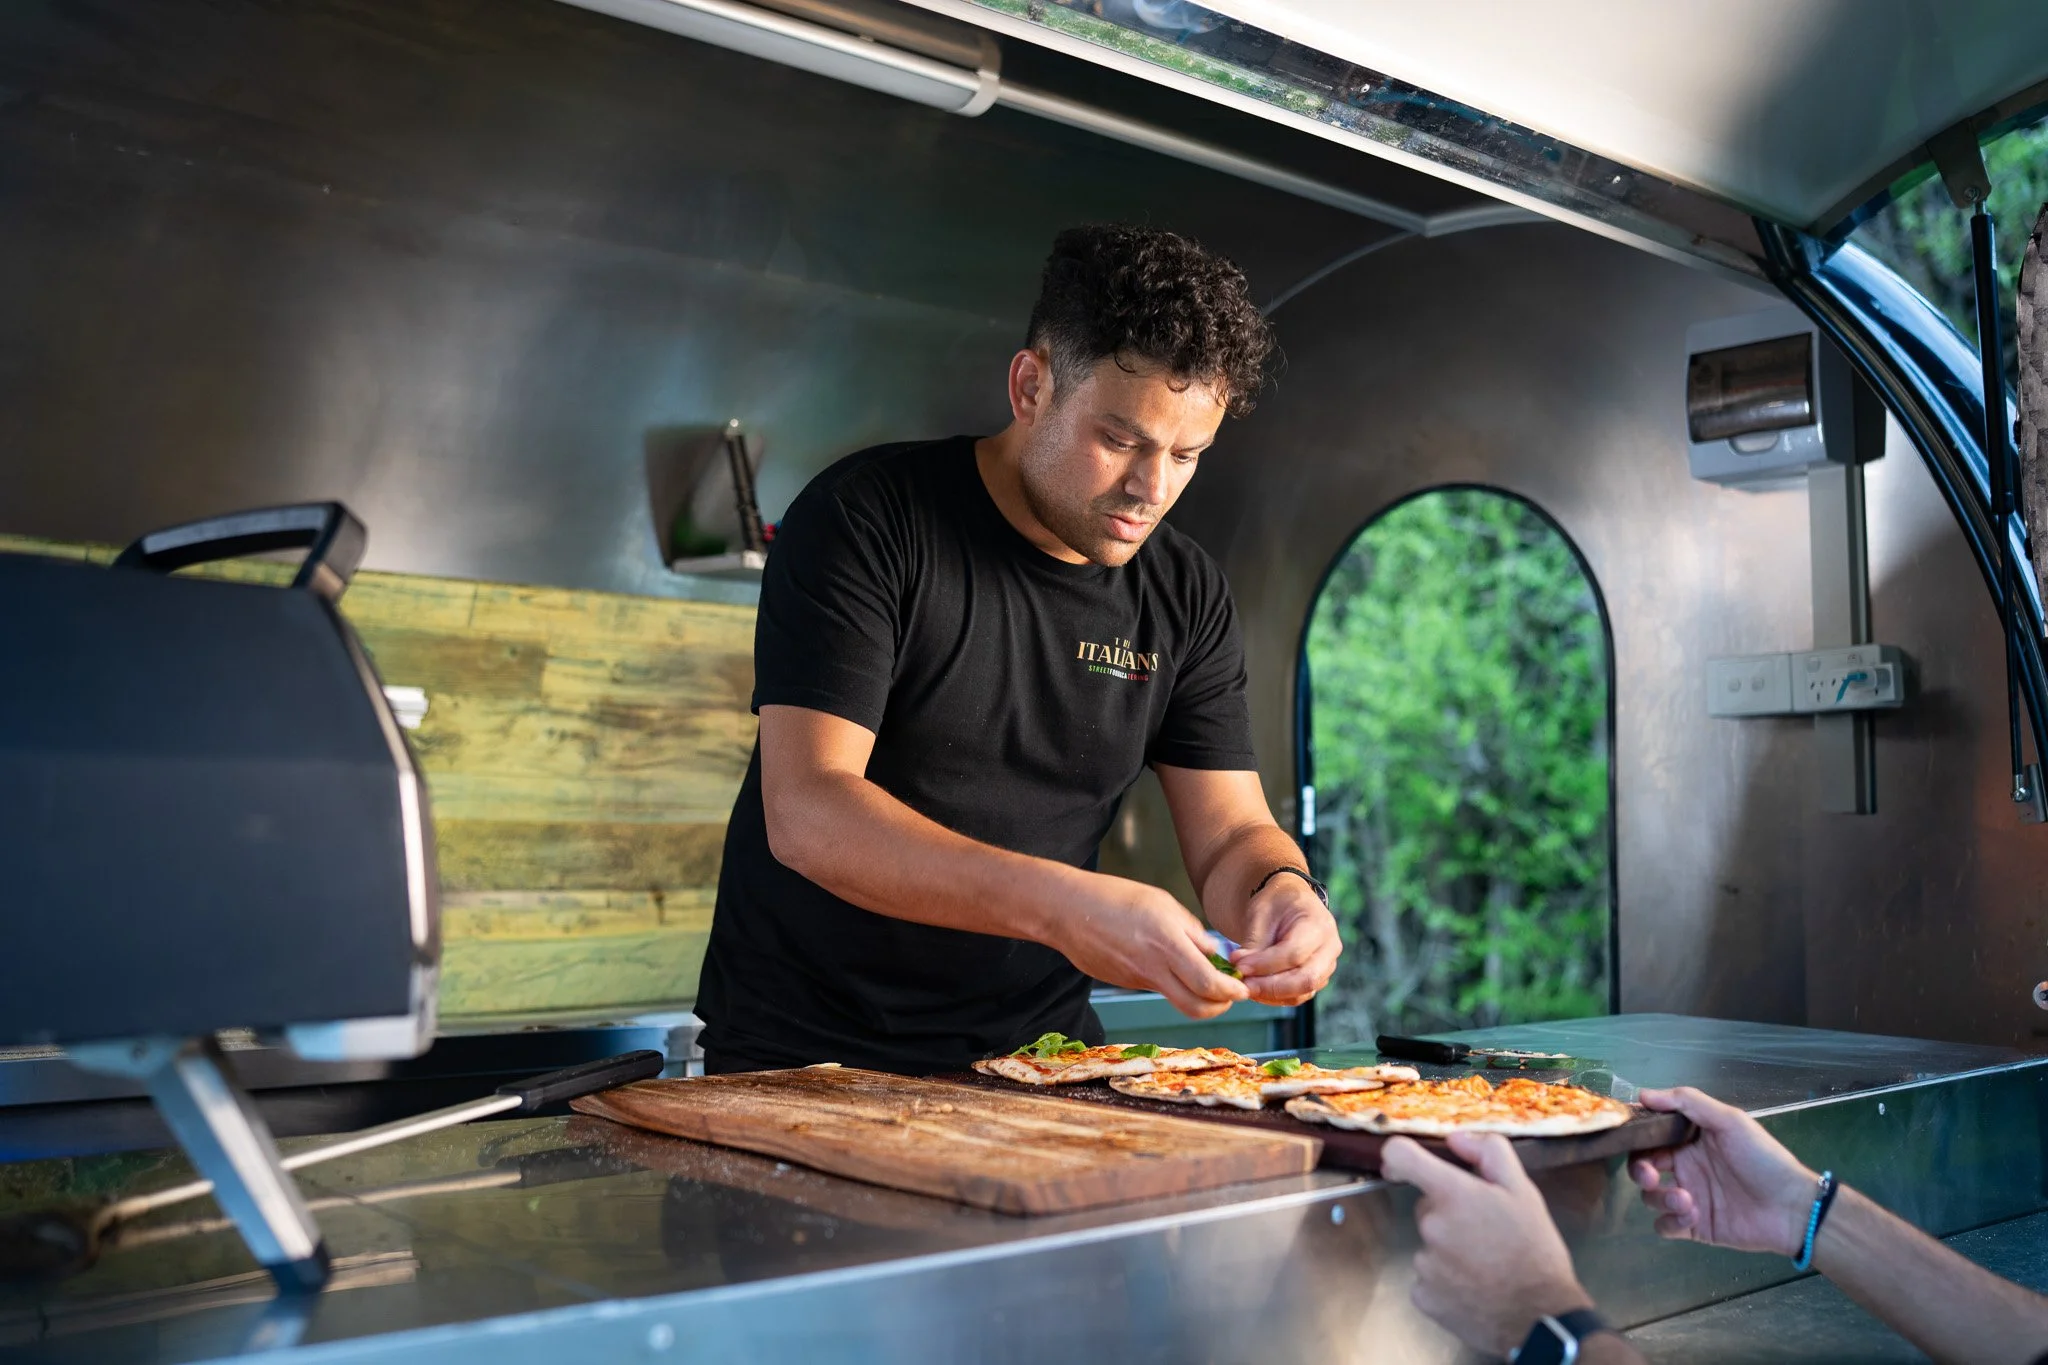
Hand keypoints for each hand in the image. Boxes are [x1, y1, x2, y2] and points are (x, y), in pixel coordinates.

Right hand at [1051, 876, 1248, 1018]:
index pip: (1209, 984)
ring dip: (1196, 995)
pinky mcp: (1125, 982)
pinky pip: (1156, 988)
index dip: (1232, 992)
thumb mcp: (1161, 903)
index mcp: (1167, 943)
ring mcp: (1137, 979)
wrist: (1065, 910)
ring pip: (1177, 1000)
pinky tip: (1163, 960)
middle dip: (1220, 1006)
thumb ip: (1191, 931)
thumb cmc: (1113, 896)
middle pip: (1197, 1008)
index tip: (1242, 987)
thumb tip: (1214, 953)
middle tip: (1228, 994)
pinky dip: (1170, 982)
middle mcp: (1154, 968)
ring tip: (1200, 973)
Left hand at [1228, 876, 1339, 1004]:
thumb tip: (1240, 971)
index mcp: (1319, 924)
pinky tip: (1255, 988)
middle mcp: (1329, 948)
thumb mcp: (1261, 914)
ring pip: (1303, 992)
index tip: (1240, 966)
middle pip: (1306, 978)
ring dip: (1270, 994)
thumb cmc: (1274, 904)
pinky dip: (1275, 997)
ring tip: (1245, 985)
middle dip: (1270, 986)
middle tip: (1243, 984)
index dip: (1265, 964)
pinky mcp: (1317, 979)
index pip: (1294, 953)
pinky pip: (1298, 996)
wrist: (1288, 901)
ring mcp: (1327, 966)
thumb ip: (1253, 945)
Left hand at [1380, 1131, 1592, 1356]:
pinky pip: (1427, 1278)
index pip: (1401, 1156)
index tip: (1404, 1165)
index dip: (1399, 1155)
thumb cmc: (1534, 1251)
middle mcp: (1431, 1227)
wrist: (1540, 1317)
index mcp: (1453, 1195)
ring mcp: (1424, 1264)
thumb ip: (1489, 1153)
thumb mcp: (1524, 1192)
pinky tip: (1474, 1286)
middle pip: (1426, 1208)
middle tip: (1484, 1232)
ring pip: (1429, 1244)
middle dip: (1449, 1214)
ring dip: (1449, 1250)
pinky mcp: (1423, 1296)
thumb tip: (1456, 1139)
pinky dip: (1446, 1280)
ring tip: (1485, 1264)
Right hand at [1629, 1086, 1816, 1255]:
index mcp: (1690, 1141)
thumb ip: (1688, 1102)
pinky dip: (1670, 1221)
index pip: (1650, 1137)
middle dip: (1639, 1171)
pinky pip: (1665, 1226)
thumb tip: (1643, 1094)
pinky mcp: (1694, 1227)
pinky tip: (1691, 1216)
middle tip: (1651, 1176)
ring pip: (1650, 1197)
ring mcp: (1688, 1198)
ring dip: (1660, 1198)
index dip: (1636, 1138)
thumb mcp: (1730, 1121)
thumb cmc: (1763, 1159)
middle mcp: (1685, 1168)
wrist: (1792, 1208)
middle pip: (1642, 1167)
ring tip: (1686, 1201)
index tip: (1629, 1140)